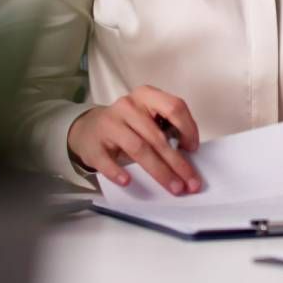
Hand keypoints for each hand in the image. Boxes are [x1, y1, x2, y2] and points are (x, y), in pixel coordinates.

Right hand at [67, 86, 202, 194]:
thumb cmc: (127, 125)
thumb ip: (165, 128)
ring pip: (138, 148)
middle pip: (157, 136)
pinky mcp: (93, 145)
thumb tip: (189, 157)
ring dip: (159, 171)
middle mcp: (127, 106)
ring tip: (174, 187)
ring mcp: (109, 124)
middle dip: (177, 162)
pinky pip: (106, 160)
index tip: (193, 149)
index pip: (173, 107)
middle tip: (191, 182)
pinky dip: (117, 172)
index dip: (188, 129)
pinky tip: (128, 181)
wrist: (88, 129)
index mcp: (146, 96)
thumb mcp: (146, 118)